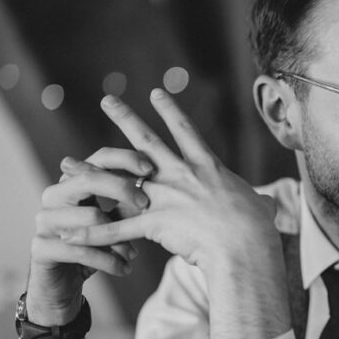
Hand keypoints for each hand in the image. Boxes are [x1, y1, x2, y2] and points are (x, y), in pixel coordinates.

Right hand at [26, 144, 151, 323]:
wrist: (63, 283)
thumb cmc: (93, 246)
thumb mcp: (111, 220)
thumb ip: (125, 201)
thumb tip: (160, 183)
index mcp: (71, 182)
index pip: (98, 158)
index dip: (125, 159)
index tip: (151, 169)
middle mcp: (53, 195)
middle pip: (90, 179)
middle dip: (122, 189)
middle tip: (146, 206)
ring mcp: (44, 220)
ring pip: (89, 217)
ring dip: (119, 237)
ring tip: (134, 253)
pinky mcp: (40, 247)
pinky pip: (81, 250)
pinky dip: (109, 261)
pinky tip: (125, 269)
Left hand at [61, 89, 281, 277]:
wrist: (245, 245)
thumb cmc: (257, 229)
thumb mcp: (261, 209)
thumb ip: (261, 204)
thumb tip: (272, 205)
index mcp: (207, 168)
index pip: (185, 132)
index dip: (170, 111)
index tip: (157, 94)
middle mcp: (182, 176)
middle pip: (145, 142)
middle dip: (124, 119)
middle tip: (107, 100)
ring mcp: (165, 198)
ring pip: (119, 181)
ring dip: (88, 174)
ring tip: (66, 164)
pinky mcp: (155, 224)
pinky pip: (117, 229)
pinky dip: (93, 233)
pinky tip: (69, 234)